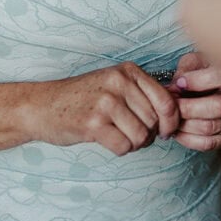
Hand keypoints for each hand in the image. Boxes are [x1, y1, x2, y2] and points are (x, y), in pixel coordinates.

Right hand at [27, 62, 180, 156]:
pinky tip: (106, 140)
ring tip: (117, 135)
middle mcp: (118, 82)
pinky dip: (119, 150)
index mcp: (127, 70)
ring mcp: (105, 102)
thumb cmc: (83, 97)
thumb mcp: (114, 83)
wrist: (43, 105)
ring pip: (142, 136)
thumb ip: (142, 92)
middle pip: (155, 121)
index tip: (166, 132)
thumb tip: (176, 113)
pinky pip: (124, 147)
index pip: (167, 100)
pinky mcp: (93, 123)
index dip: (172, 122)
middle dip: (149, 134)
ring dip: (133, 143)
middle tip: (130, 132)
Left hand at [167, 52, 220, 150]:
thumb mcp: (194, 61)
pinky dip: (190, 140)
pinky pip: (211, 143)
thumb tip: (177, 86)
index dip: (195, 82)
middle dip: (188, 108)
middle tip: (170, 107)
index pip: (218, 78)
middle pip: (217, 107)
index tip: (178, 83)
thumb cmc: (202, 70)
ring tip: (171, 120)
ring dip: (187, 125)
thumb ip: (186, 69)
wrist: (216, 85)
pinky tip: (178, 132)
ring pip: (212, 127)